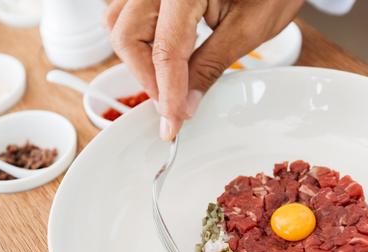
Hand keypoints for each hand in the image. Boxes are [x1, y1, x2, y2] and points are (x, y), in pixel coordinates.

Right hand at [105, 0, 303, 140]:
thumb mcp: (246, 30)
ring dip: (140, 58)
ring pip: (121, 23)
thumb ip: (209, 66)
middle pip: (126, 33)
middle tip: (172, 104)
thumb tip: (183, 104)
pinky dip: (143, 41)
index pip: (165, 48)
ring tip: (170, 81)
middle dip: (147, 76)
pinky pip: (130, 13)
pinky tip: (168, 58)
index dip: (168, 92)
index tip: (173, 122)